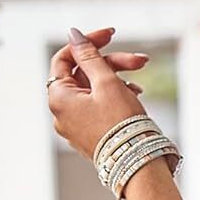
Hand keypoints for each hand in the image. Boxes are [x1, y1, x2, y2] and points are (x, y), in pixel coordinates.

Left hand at [46, 26, 152, 161]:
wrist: (138, 165)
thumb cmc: (122, 125)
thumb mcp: (106, 82)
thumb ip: (89, 55)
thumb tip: (74, 35)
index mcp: (59, 97)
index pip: (65, 58)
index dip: (88, 43)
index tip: (110, 35)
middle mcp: (61, 113)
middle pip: (84, 75)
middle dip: (112, 64)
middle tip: (139, 61)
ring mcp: (75, 126)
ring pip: (93, 91)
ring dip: (117, 81)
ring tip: (140, 84)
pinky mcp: (90, 135)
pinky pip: (98, 108)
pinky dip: (115, 98)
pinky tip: (134, 97)